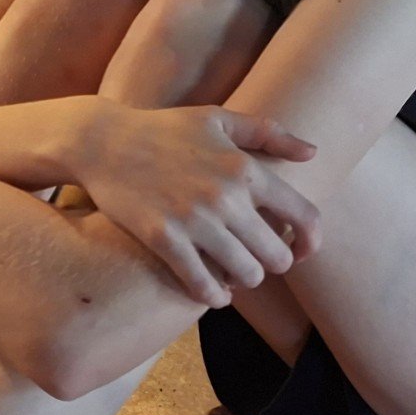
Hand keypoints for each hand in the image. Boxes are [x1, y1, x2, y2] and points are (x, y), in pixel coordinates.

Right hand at [77, 104, 320, 308]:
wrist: (102, 141)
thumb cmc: (163, 128)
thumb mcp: (217, 118)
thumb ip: (269, 132)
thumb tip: (313, 153)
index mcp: (246, 168)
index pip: (304, 217)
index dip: (312, 242)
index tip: (303, 251)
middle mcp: (226, 197)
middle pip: (278, 256)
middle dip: (272, 263)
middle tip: (256, 259)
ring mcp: (194, 220)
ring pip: (246, 275)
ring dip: (244, 280)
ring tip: (233, 273)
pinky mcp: (164, 239)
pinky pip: (203, 285)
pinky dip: (213, 296)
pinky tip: (212, 293)